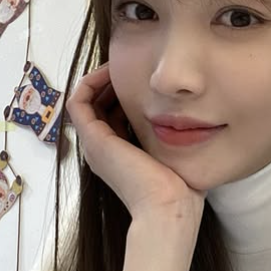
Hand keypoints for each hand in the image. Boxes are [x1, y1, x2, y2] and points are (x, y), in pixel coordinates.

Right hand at [65, 63, 205, 225]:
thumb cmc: (179, 189)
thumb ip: (174, 139)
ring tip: (123, 64)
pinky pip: (79, 100)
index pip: (114, 114)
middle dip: (114, 83)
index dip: (125, 93)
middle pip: (99, 105)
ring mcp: (95, 144)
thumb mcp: (174, 156)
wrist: (167, 207)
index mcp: (120, 154)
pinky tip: (113, 71)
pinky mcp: (93, 138)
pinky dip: (91, 82)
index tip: (145, 79)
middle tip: (132, 66)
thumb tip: (191, 121)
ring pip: (87, 100)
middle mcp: (103, 149)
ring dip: (102, 79)